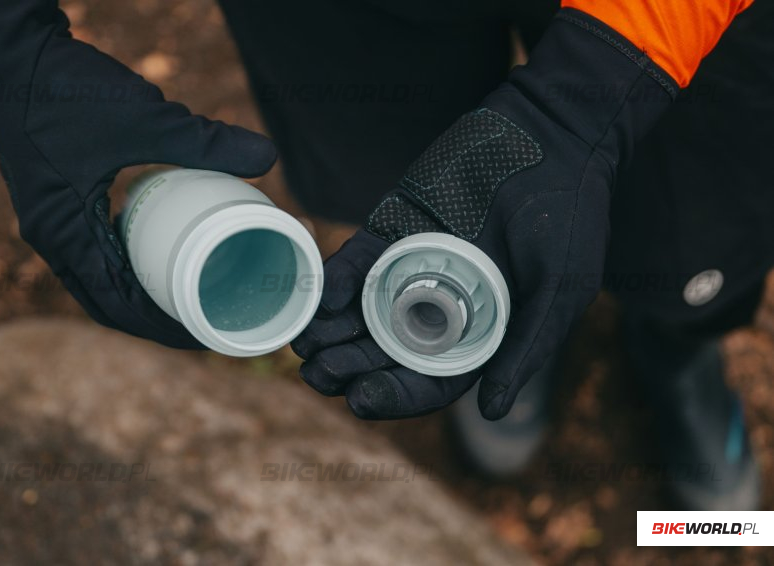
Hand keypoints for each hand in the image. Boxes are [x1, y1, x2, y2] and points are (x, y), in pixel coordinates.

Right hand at [0, 5, 275, 346]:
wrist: (12, 55)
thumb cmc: (68, 88)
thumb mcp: (145, 116)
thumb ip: (206, 139)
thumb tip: (268, 157)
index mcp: (63, 231)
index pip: (114, 304)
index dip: (159, 327)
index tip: (202, 334)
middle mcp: (50, 238)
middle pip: (106, 304)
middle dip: (154, 322)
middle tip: (205, 325)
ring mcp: (48, 225)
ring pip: (96, 284)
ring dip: (137, 301)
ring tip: (187, 304)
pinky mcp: (55, 207)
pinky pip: (90, 257)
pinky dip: (122, 272)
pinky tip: (156, 265)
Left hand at [292, 8, 676, 419]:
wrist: (553, 134)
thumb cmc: (570, 215)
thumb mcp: (560, 288)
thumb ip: (525, 347)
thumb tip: (493, 413)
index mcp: (480, 331)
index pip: (431, 379)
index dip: (395, 394)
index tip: (361, 399)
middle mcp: (441, 307)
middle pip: (385, 352)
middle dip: (349, 368)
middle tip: (317, 375)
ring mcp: (414, 267)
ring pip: (362, 313)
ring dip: (331, 332)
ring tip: (303, 344)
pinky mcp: (393, 230)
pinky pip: (357, 261)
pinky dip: (336, 279)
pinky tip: (318, 295)